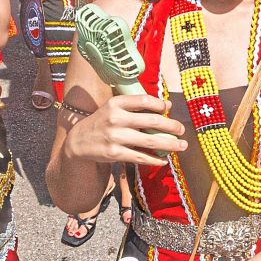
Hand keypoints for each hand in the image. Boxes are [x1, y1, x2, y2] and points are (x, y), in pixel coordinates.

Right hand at [67, 93, 186, 166]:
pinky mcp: (115, 153)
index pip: (144, 100)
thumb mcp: (114, 108)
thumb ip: (138, 106)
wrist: (78, 142)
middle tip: (181, 129)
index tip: (169, 110)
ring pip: (150, 141)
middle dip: (172, 126)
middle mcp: (116, 118)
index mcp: (116, 103)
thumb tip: (168, 106)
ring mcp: (115, 137)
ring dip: (170, 144)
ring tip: (182, 146)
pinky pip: (141, 157)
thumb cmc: (103, 122)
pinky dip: (155, 159)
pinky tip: (164, 160)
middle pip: (152, 121)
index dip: (160, 104)